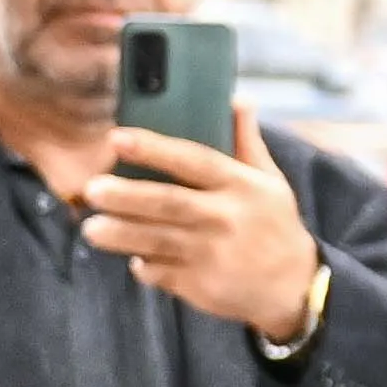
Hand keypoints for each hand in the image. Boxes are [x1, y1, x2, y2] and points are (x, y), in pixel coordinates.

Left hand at [80, 104, 325, 345]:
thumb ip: (247, 142)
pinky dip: (143, 266)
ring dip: (121, 235)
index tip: (117, 138)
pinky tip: (131, 257)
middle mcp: (226, 217)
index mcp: (241, 186)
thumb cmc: (275, 226)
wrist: (294, 287)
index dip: (154, 149)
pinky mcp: (202, 285)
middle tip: (91, 188)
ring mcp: (212, 254)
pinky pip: (161, 272)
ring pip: (156, 240)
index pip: (193, 160)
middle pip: (167, 202)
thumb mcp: (271, 182)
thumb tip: (238, 98)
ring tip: (92, 228)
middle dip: (126, 196)